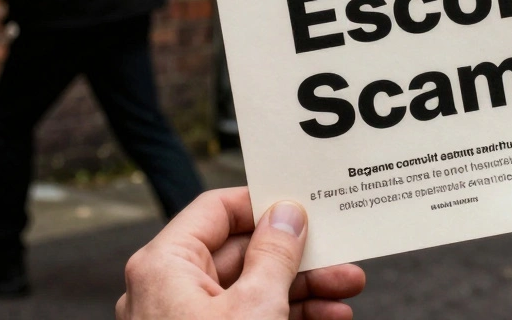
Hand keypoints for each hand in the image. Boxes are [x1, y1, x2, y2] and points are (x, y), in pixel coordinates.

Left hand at [116, 187, 364, 319]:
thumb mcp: (256, 307)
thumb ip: (276, 255)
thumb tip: (286, 215)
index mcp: (165, 264)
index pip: (216, 210)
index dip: (263, 204)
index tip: (304, 205)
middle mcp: (167, 289)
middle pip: (241, 253)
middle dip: (298, 257)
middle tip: (341, 256)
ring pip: (250, 289)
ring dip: (302, 290)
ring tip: (346, 292)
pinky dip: (286, 317)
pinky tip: (328, 319)